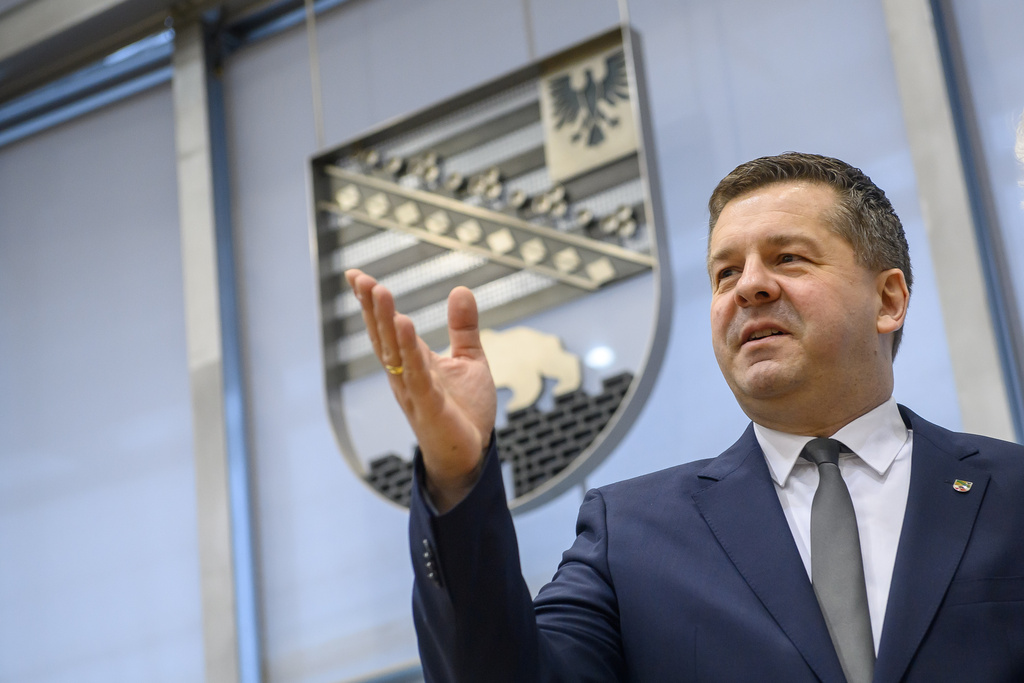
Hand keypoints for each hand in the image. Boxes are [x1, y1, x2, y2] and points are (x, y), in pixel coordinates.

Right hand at [345, 269, 496, 511]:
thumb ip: (463, 327)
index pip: (388, 327)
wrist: (470, 454)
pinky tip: (405, 326)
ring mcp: (414, 391)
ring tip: (380, 291)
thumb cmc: (464, 411)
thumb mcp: (468, 360)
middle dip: (372, 307)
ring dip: (386, 321)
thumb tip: (460, 289)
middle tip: (360, 278)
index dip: (372, 302)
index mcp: (412, 361)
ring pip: (395, 352)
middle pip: (384, 336)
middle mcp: (405, 374)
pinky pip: (417, 376)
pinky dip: (409, 352)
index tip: (355, 276)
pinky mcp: (430, 406)